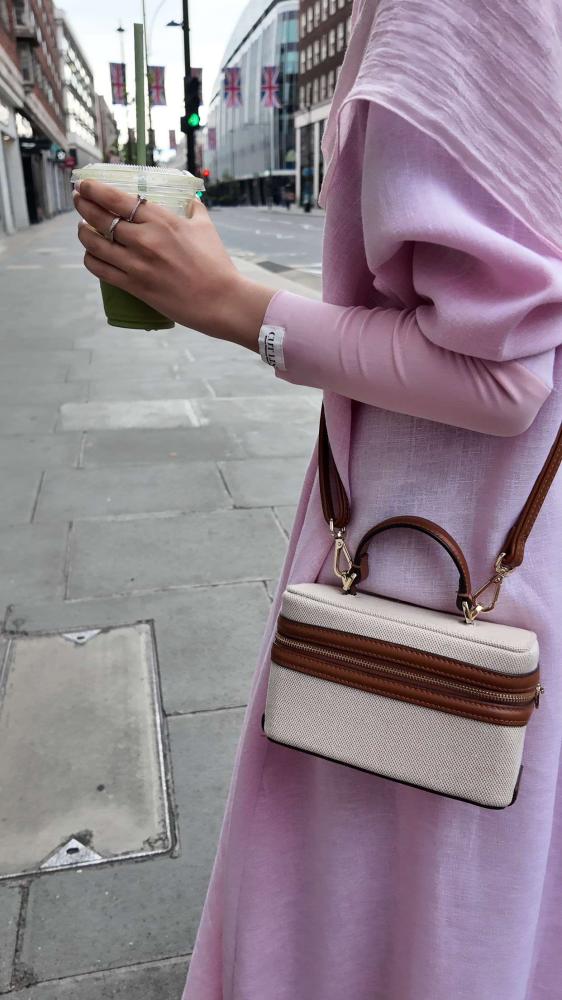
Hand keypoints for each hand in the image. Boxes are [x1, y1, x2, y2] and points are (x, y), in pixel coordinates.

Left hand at [74, 179, 274, 348]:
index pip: (117, 199)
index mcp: (161, 220)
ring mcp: (137, 264)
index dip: (95, 190)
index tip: (86, 185)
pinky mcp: (134, 286)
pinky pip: (101, 270)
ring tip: (82, 228)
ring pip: (94, 244)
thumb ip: (193, 209)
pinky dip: (91, 259)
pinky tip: (91, 255)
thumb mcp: (205, 227)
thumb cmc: (216, 264)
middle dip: (83, 205)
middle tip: (78, 200)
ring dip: (83, 233)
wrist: (221, 300)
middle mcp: (144, 239)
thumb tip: (189, 200)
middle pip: (100, 217)